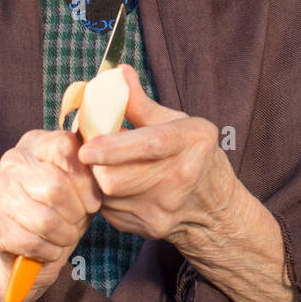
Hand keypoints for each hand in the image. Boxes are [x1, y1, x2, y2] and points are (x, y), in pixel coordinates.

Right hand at [0, 128, 101, 301]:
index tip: (93, 202)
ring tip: (68, 236)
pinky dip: (49, 251)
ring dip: (64, 235)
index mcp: (38, 143)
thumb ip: (91, 172)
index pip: (64, 147)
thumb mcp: (83, 187)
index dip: (85, 180)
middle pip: (55, 186)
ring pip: (44, 218)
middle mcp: (13, 160)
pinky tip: (52, 249)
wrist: (32, 247)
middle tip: (79, 222)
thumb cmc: (65, 209)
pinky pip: (30, 241)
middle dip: (76, 213)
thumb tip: (100, 167)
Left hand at [77, 65, 238, 247]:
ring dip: (97, 178)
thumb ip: (140, 102)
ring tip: (106, 165)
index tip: (86, 148)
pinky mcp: (151, 228)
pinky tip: (120, 185)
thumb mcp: (176, 122)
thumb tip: (118, 73)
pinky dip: (106, 196)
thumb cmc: (192, 154)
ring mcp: (166, 209)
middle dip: (95, 163)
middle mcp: (182, 177)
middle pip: (116, 178)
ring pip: (107, 196)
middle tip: (91, 149)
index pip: (149, 145)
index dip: (113, 147)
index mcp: (193, 141)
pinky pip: (111, 211)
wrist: (214, 205)